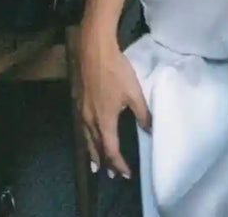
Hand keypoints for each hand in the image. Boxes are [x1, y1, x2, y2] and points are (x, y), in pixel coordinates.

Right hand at [79, 30, 150, 178]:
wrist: (93, 51)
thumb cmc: (115, 71)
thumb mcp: (134, 92)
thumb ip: (142, 113)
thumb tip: (150, 129)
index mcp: (105, 121)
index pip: (111, 151)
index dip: (119, 164)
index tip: (127, 173)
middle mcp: (90, 121)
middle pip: (96, 148)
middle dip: (105, 163)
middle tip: (111, 175)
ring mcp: (81, 112)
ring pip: (86, 140)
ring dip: (93, 154)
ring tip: (96, 165)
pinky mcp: (77, 102)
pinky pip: (81, 129)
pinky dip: (86, 140)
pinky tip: (88, 136)